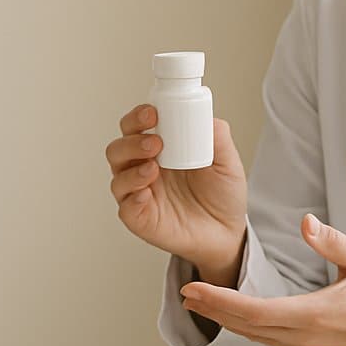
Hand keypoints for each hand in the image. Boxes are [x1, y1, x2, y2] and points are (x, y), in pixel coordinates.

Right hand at [106, 104, 248, 284]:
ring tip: (154, 166)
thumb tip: (204, 116)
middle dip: (132, 140)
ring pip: (117, 175)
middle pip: (118, 148)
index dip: (137, 116)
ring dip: (132, 167)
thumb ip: (216, 136)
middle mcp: (143, 168)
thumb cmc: (222, 196)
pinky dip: (133, 197)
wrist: (227, 232)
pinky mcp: (140, 218)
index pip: (136, 125)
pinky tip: (147, 194)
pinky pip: (125, 207)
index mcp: (159, 149)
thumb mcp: (227, 162)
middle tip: (155, 142)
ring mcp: (139, 194)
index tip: (152, 113)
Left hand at [179, 213, 345, 345]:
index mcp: (314, 315)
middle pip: (244, 325)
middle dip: (211, 308)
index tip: (194, 288)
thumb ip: (333, 242)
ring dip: (222, 317)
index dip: (220, 300)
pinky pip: (263, 338)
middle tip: (183, 291)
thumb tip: (305, 222)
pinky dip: (240, 324)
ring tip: (194, 300)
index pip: (255, 311)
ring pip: (251, 334)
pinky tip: (225, 312)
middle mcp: (302, 336)